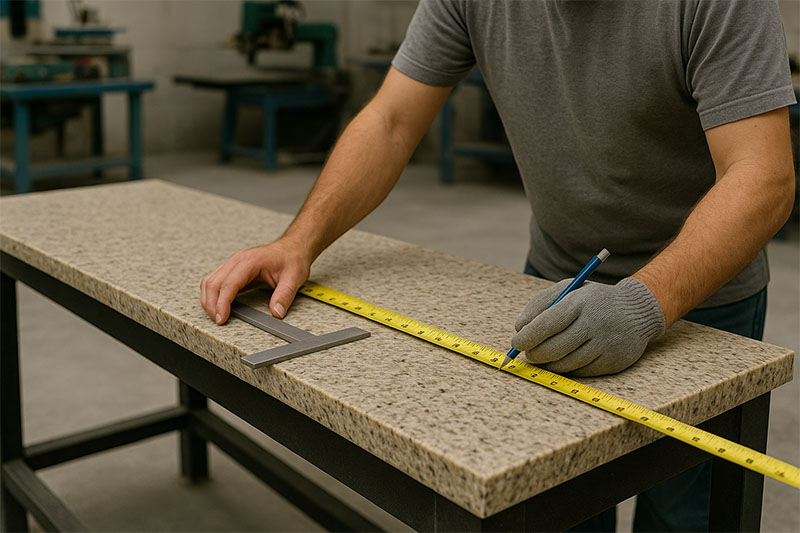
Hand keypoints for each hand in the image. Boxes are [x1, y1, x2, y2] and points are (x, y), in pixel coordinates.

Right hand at [200, 238, 311, 323]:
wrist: (293, 247)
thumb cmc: (292, 259)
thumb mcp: (294, 278)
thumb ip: (284, 296)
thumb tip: (276, 313)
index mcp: (250, 261)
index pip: (228, 284)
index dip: (222, 303)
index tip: (221, 318)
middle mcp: (238, 260)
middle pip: (214, 283)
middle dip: (211, 304)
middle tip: (218, 321)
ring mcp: (233, 262)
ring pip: (210, 281)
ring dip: (209, 299)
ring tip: (216, 315)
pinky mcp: (233, 267)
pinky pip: (215, 279)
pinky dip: (212, 293)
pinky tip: (218, 304)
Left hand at [511, 278, 664, 375]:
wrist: (637, 310)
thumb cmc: (592, 300)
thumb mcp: (568, 289)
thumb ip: (540, 304)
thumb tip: (519, 329)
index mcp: (580, 302)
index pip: (546, 324)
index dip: (527, 336)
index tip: (516, 342)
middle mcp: (594, 323)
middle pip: (554, 348)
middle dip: (534, 354)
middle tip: (527, 353)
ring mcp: (605, 344)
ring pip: (565, 364)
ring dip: (548, 363)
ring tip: (544, 355)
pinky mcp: (613, 362)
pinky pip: (580, 372)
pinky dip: (567, 368)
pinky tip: (566, 358)